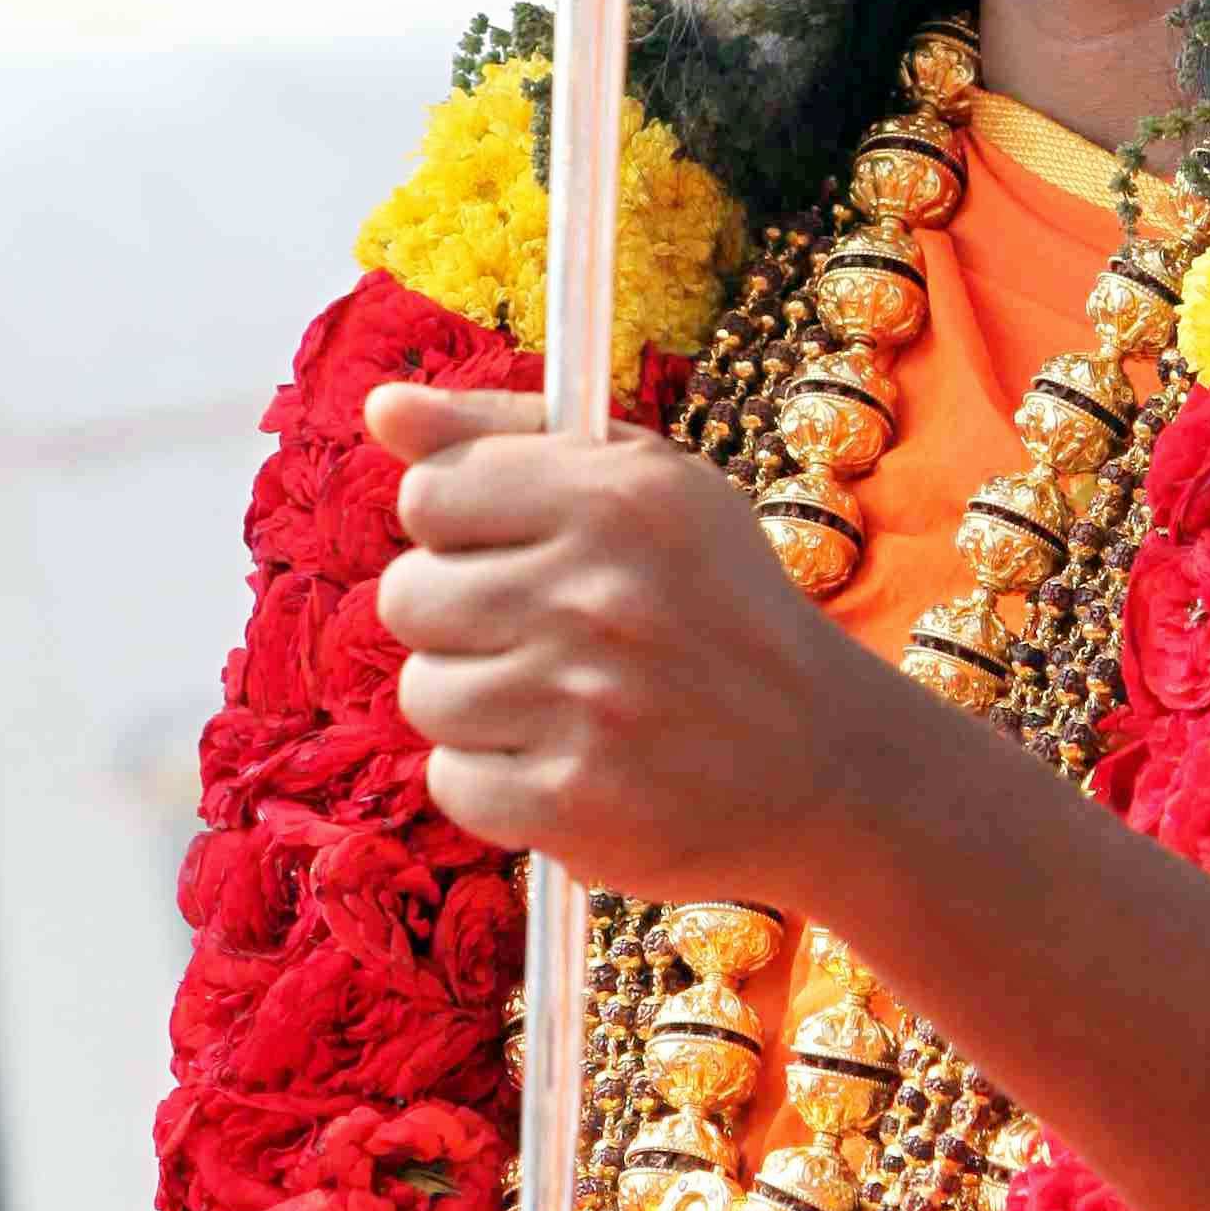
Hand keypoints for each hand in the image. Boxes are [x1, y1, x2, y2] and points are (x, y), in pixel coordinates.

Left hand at [367, 384, 881, 895]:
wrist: (828, 760)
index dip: (462, 529)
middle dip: (460, 620)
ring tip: (561, 705)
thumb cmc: (718, 605)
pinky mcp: (573, 802)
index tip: (515, 553)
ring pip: (423, 694)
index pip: (429, 495)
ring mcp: (585, 703)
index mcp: (617, 496)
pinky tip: (566, 764)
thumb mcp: (645, 486)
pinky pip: (451, 781)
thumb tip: (381, 408)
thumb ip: (505, 436)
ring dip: (476, 705)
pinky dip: (495, 782)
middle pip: (407, 597)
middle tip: (542, 637)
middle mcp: (599, 593)